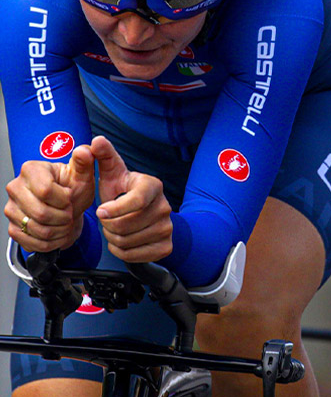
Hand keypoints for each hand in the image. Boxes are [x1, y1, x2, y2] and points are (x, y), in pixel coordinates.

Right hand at [4, 145, 94, 251]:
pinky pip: (32, 242)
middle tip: (69, 212)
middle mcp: (16, 188)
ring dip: (60, 231)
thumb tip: (85, 150)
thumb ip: (85, 162)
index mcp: (30, 170)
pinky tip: (57, 232)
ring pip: (39, 230)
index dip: (64, 199)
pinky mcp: (13, 228)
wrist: (66, 208)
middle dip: (64, 217)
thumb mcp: (82, 175)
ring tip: (65, 222)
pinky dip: (51, 242)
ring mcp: (11, 209)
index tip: (69, 197)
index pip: (45, 190)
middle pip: (41, 213)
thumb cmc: (72, 189)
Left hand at [92, 136, 172, 262]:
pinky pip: (134, 256)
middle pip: (126, 225)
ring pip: (127, 241)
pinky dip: (121, 251)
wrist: (147, 213)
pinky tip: (122, 240)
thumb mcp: (113, 173)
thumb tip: (96, 140)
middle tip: (107, 219)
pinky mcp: (166, 246)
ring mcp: (167, 227)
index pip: (136, 200)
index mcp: (152, 186)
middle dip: (108, 225)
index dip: (114, 209)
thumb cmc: (125, 192)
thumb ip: (103, 156)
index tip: (100, 211)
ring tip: (115, 228)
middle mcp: (164, 206)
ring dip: (113, 238)